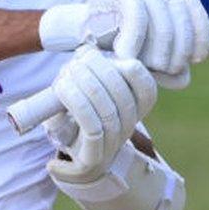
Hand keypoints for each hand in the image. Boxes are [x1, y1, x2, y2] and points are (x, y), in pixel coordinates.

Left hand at [44, 45, 156, 183]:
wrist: (67, 153)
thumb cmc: (76, 113)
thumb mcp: (86, 88)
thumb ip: (90, 69)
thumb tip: (86, 50)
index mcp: (133, 110)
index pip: (147, 91)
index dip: (134, 71)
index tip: (113, 56)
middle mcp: (127, 129)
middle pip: (123, 98)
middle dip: (98, 72)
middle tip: (76, 62)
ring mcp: (111, 146)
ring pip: (107, 112)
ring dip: (84, 86)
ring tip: (65, 74)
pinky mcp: (92, 159)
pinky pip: (92, 128)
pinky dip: (76, 103)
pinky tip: (61, 88)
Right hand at [81, 0, 208, 87]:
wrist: (81, 35)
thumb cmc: (118, 46)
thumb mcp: (148, 59)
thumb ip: (169, 68)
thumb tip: (184, 78)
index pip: (191, 3)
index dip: (200, 29)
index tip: (198, 57)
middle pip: (175, 6)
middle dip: (178, 41)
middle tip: (169, 67)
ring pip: (156, 8)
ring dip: (157, 42)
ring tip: (150, 65)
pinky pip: (133, 7)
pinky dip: (133, 35)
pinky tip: (127, 55)